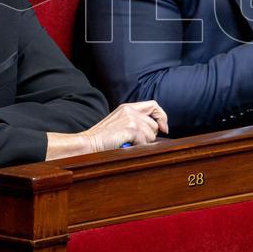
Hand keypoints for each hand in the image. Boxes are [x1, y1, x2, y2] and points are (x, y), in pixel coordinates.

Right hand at [45, 101, 168, 159]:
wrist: (89, 143)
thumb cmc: (103, 138)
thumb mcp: (119, 124)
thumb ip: (135, 121)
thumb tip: (157, 129)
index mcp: (127, 107)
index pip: (154, 105)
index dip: (161, 117)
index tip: (164, 128)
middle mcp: (130, 110)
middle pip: (154, 123)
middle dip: (150, 135)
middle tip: (138, 142)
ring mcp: (131, 118)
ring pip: (152, 133)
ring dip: (143, 142)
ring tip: (129, 143)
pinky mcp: (130, 128)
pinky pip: (145, 140)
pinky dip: (138, 146)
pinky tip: (127, 145)